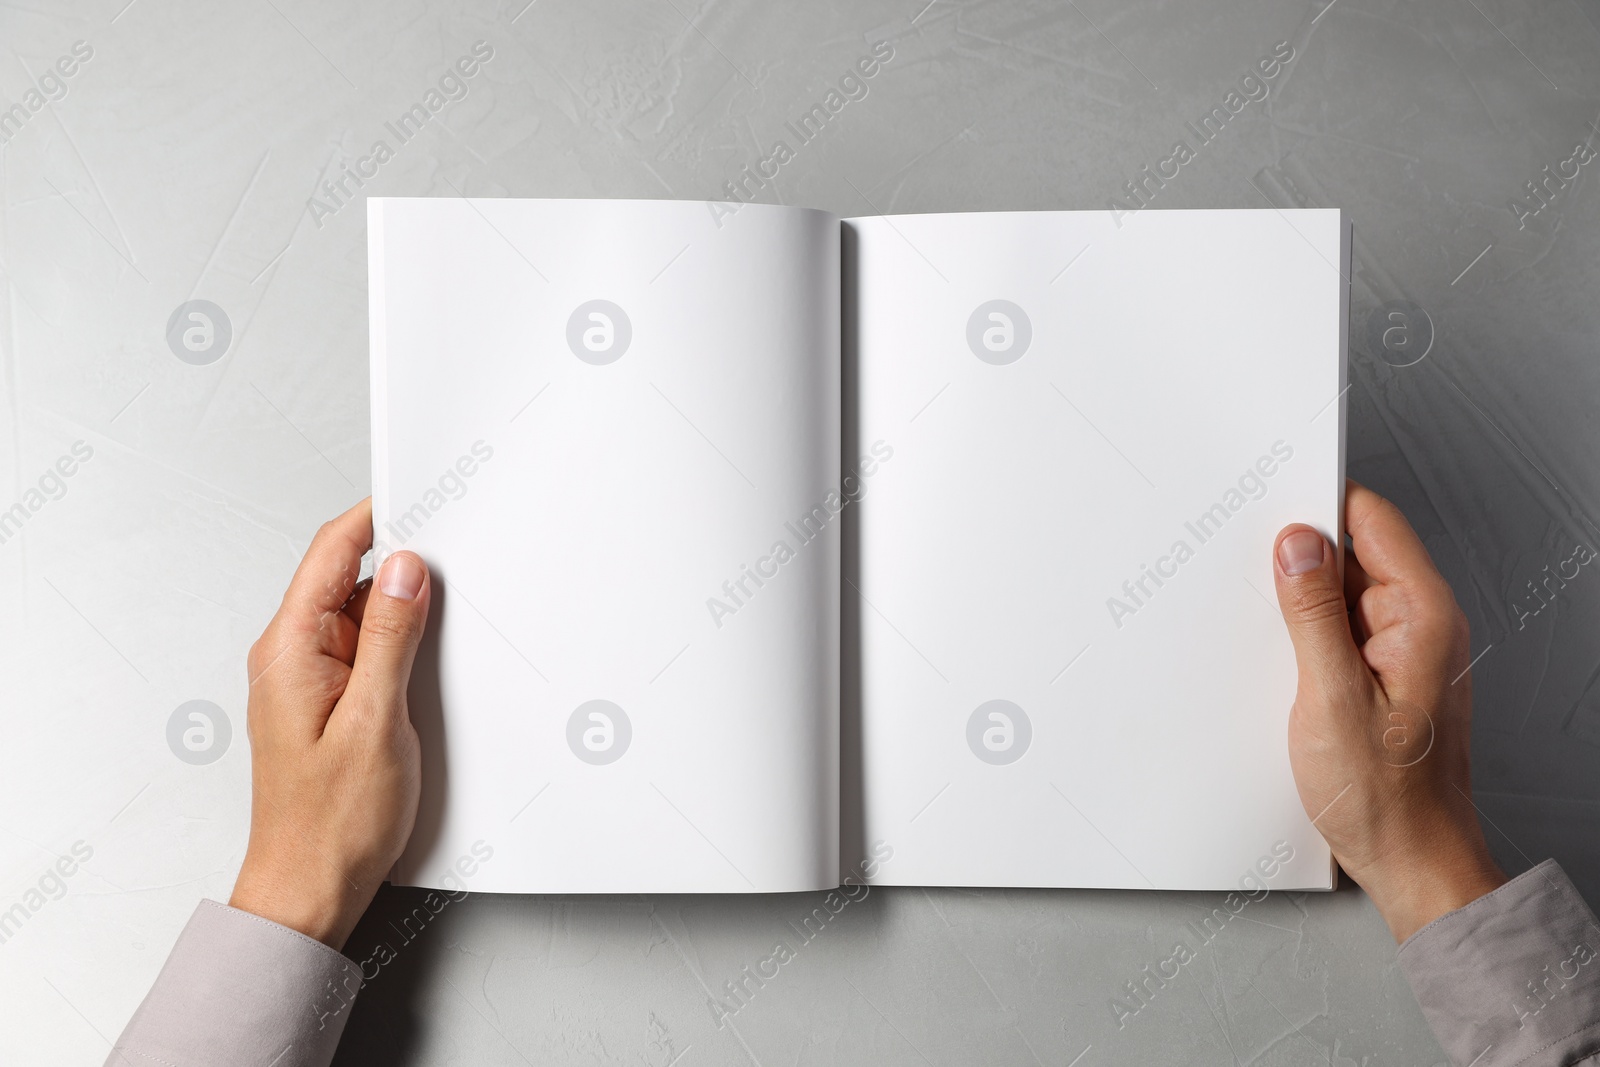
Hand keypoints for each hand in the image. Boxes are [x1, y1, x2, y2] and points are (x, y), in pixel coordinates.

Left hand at [229, 499, 431, 949]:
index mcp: (290, 650)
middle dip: (401, 563)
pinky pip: (366, 648)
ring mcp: (310, 678)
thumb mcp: (375, 721)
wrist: (309, 889)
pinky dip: (399, 642)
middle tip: (453, 560)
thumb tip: (403, 570)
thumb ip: (390, 638)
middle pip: (347, 576)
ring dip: (403, 609)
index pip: (331, 552)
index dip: (377, 517)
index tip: (420, 497)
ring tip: (445, 621)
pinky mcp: (330, 699)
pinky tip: (428, 658)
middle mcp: (292, 656)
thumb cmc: (331, 824)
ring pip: (361, 612)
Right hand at [1274, 479, 1504, 942]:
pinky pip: (1341, 630)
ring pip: (1343, 592)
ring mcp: (1404, 650)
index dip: (1320, 504)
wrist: (1412, 864)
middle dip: (1300, 554)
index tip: (1272, 504)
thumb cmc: (1388, 799)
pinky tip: (1281, 657)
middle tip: (1252, 569)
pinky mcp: (1384, 676)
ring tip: (1267, 629)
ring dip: (1301, 599)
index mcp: (1423, 616)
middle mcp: (1421, 625)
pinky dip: (1307, 632)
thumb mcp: (1332, 698)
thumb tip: (1298, 544)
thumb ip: (1313, 614)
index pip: (1373, 521)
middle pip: (1356, 552)